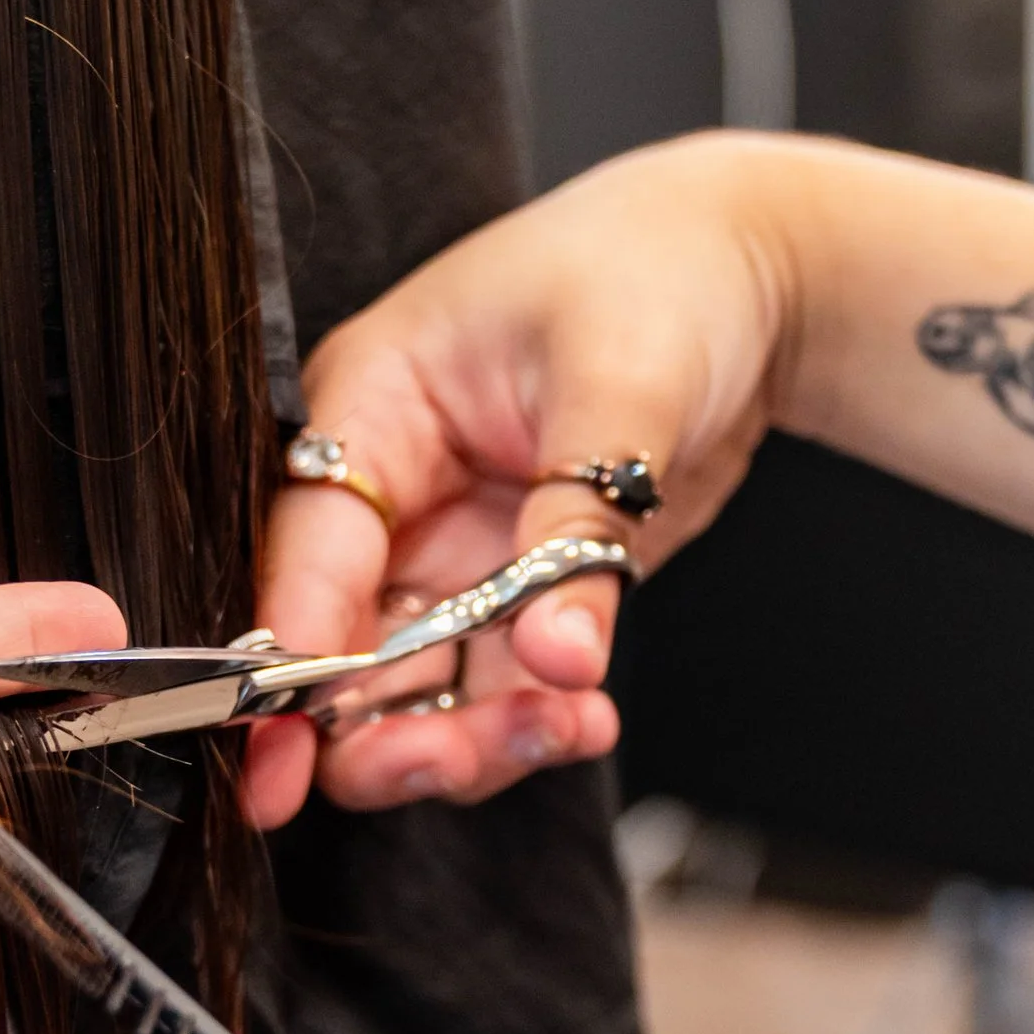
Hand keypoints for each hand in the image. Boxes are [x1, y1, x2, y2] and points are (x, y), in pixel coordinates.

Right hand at [245, 135, 799, 826]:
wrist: (746, 271)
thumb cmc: (656, 275)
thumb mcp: (616, 385)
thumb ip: (577, 528)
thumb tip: (556, 658)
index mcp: (368, 410)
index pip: (302, 554)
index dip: (287, 664)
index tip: (289, 755)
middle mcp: (391, 496)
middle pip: (337, 652)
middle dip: (377, 730)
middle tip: (451, 762)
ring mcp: (451, 553)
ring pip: (412, 693)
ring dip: (470, 741)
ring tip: (569, 729)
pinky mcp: (516, 594)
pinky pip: (497, 688)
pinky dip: (534, 722)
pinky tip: (588, 718)